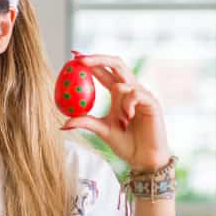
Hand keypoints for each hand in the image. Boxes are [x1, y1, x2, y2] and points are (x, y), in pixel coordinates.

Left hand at [61, 51, 170, 171]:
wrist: (144, 160)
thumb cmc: (126, 144)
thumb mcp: (102, 130)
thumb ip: (85, 122)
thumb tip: (63, 123)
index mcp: (118, 93)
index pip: (103, 71)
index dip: (90, 61)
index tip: (73, 56)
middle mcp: (130, 90)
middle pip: (116, 64)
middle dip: (98, 58)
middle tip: (80, 59)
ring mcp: (142, 95)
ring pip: (124, 81)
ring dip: (117, 98)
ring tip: (121, 119)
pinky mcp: (152, 102)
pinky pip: (136, 93)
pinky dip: (128, 103)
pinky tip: (128, 117)